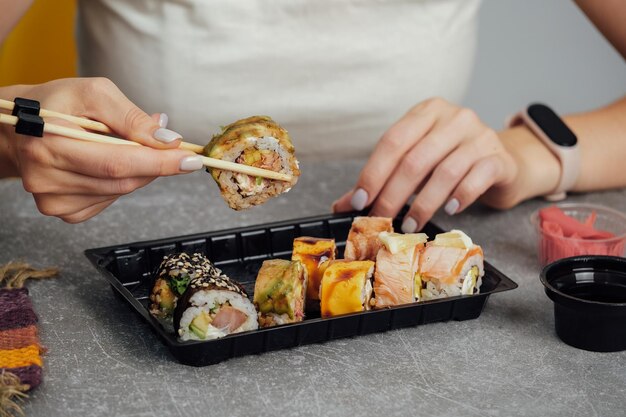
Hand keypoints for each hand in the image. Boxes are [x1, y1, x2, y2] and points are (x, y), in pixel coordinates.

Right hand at [0, 78, 203, 222]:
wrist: (18, 127)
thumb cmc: (56, 104)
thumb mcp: (93, 94)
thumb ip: (131, 116)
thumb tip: (166, 139)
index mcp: (49, 143)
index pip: (117, 162)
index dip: (159, 163)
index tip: (191, 160)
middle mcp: (46, 178)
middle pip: (123, 180)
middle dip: (154, 165)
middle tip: (170, 147)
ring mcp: (53, 200)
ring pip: (121, 191)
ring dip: (138, 171)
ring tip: (124, 145)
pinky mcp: (62, 211)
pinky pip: (109, 200)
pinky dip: (120, 182)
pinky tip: (104, 163)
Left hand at [332, 97, 520, 231]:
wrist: (503, 163)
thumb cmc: (452, 162)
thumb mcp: (417, 165)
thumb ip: (382, 180)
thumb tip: (343, 204)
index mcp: (427, 112)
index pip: (393, 141)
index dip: (373, 172)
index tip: (360, 201)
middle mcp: (454, 118)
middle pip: (415, 159)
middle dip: (393, 194)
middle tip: (381, 218)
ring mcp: (480, 136)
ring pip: (445, 171)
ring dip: (423, 203)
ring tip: (410, 224)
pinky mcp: (500, 158)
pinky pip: (477, 177)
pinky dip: (460, 196)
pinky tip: (449, 210)